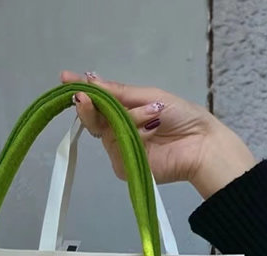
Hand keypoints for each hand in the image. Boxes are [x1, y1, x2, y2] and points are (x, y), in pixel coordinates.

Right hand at [60, 71, 257, 198]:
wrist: (201, 145)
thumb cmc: (181, 117)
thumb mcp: (150, 96)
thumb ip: (119, 93)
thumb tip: (91, 80)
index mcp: (124, 112)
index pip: (98, 102)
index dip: (82, 91)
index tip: (65, 78)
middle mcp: (117, 131)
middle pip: (93, 119)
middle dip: (89, 107)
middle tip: (83, 98)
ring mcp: (119, 150)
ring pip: (106, 132)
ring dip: (128, 119)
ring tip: (152, 115)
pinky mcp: (123, 167)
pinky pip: (117, 148)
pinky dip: (134, 135)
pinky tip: (151, 131)